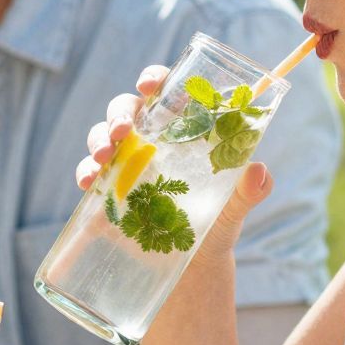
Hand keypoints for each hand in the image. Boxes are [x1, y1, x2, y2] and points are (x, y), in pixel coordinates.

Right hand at [75, 63, 273, 273]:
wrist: (195, 265)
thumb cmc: (218, 223)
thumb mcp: (236, 206)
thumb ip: (250, 189)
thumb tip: (259, 171)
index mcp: (183, 130)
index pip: (166, 92)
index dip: (154, 79)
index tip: (149, 85)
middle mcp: (151, 141)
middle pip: (126, 109)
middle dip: (119, 114)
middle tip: (123, 130)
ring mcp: (126, 164)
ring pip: (102, 135)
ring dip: (98, 139)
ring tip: (103, 156)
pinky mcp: (108, 190)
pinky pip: (89, 172)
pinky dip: (85, 172)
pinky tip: (88, 181)